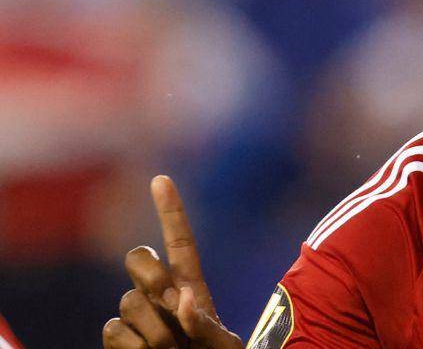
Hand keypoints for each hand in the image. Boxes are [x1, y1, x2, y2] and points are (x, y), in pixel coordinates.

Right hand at [102, 176, 243, 348]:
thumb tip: (182, 298)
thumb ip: (205, 323)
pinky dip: (133, 347)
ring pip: (127, 301)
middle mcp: (160, 293)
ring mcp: (136, 313)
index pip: (179, 241)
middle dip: (151, 278)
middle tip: (171, 307)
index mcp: (190, 285)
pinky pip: (113, 330)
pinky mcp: (118, 336)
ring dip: (154, 330)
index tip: (161, 179)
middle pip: (138, 258)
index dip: (169, 210)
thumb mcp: (221, 343)